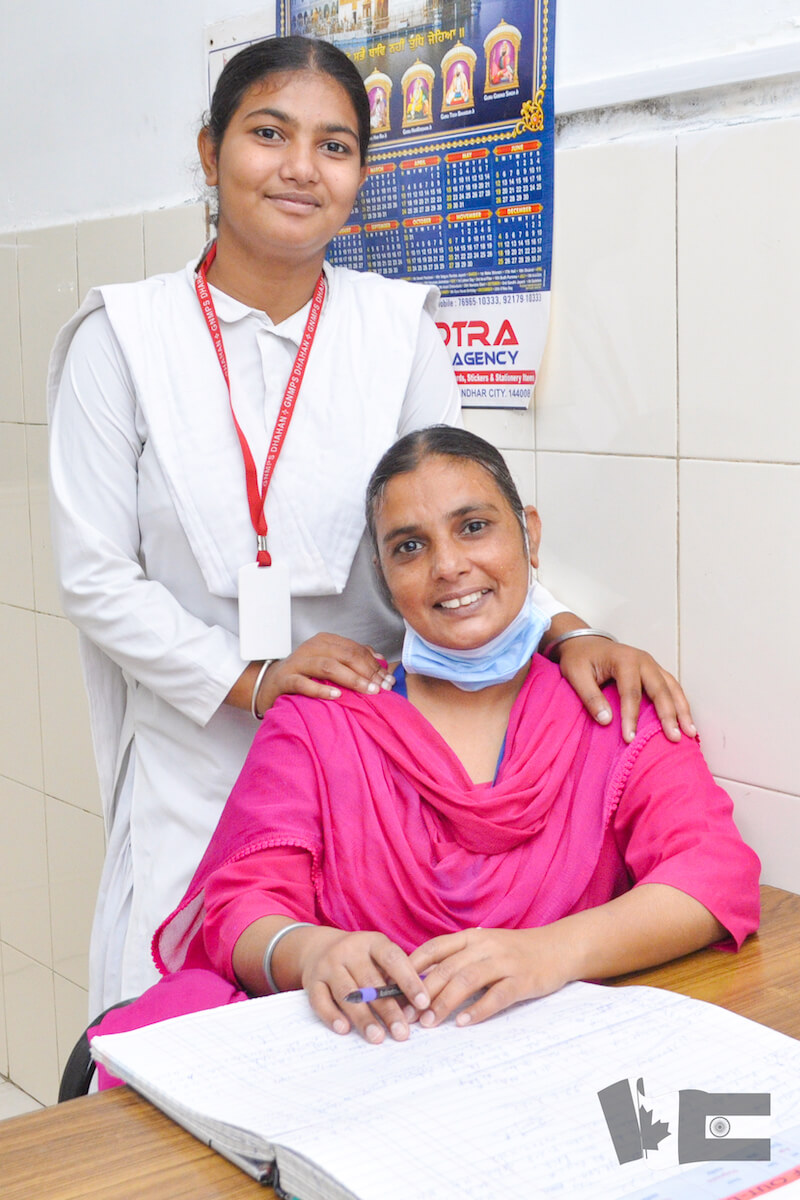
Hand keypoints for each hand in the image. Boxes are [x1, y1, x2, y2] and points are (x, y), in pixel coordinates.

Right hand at [257, 633, 394, 712]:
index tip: (388, 681)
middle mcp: (312, 648)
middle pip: (345, 655)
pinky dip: (321, 689)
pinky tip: (336, 696)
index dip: (374, 665)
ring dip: (351, 679)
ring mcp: (298, 662)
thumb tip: (380, 660)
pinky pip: (304, 683)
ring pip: (328, 666)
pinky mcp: (286, 679)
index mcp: (326, 641)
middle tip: (381, 688)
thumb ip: (353, 658)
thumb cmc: (305, 674)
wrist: (269, 683)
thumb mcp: (330, 662)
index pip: (356, 649)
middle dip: (367, 672)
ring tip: (367, 691)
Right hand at [296, 928, 429, 1043]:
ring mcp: (328, 965)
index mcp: (372, 942)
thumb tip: (420, 1005)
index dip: (409, 981)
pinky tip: (345, 1029)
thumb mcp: (378, 955)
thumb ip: (396, 975)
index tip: (423, 1003)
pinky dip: (332, 1016)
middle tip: (402, 1033)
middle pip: (370, 982)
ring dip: (363, 1017)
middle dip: (388, 1010)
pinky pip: (321, 1000)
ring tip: (377, 1037)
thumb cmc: (360, 958)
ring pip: (347, 993)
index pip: (393, 959)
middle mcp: (349, 951)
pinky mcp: (312, 982)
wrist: (318, 947)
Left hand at [408, 926, 570, 1029]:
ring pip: (467, 980)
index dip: (413, 967)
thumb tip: (422, 982)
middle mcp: (485, 945)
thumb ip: (458, 958)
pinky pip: (497, 995)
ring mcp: (504, 961)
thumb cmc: (515, 951)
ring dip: (445, 1002)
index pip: (435, 948)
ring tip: (430, 1022)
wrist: (558, 947)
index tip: (395, 987)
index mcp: (472, 936)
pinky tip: (464, 1022)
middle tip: (408, 1015)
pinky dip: (479, 1009)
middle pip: (447, 968)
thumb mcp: (484, 946)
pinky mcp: (522, 979)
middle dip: (424, 992)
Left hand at [556, 636, 695, 744]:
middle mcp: (643, 660)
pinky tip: (685, 722)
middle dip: (668, 715)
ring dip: (683, 711)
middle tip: (674, 738)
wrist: (585, 643)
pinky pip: (672, 688)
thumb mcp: (576, 674)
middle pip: (660, 689)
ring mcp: (652, 665)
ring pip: (672, 688)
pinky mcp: (655, 672)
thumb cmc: (580, 659)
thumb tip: (606, 721)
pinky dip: (681, 704)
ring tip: (690, 734)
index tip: (630, 738)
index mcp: (624, 659)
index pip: (631, 691)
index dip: (631, 716)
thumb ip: (589, 696)